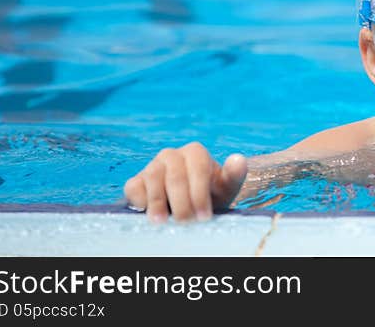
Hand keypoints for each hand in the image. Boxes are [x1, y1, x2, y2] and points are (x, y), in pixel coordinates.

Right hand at [123, 142, 247, 222]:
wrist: (188, 205)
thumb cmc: (210, 194)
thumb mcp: (225, 188)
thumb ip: (234, 175)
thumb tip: (239, 160)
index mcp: (195, 152)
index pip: (198, 168)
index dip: (201, 193)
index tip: (204, 216)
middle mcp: (172, 155)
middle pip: (176, 176)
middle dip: (182, 201)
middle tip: (187, 222)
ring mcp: (152, 166)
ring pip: (153, 178)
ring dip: (158, 201)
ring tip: (163, 221)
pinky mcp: (136, 181)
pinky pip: (134, 187)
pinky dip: (140, 199)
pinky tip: (147, 213)